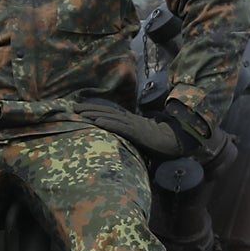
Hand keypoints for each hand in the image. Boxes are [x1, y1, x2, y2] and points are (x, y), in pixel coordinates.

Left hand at [75, 97, 197, 159]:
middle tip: (73, 107)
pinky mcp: (137, 133)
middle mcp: (130, 120)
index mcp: (131, 121)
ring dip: (94, 114)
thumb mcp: (141, 138)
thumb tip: (120, 140)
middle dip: (89, 109)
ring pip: (110, 117)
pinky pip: (120, 127)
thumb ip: (131, 136)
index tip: (81, 108)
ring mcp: (133, 125)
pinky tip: (97, 122)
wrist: (175, 142)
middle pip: (106, 112)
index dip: (95, 109)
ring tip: (80, 113)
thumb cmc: (160, 143)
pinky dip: (108, 124)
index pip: (110, 113)